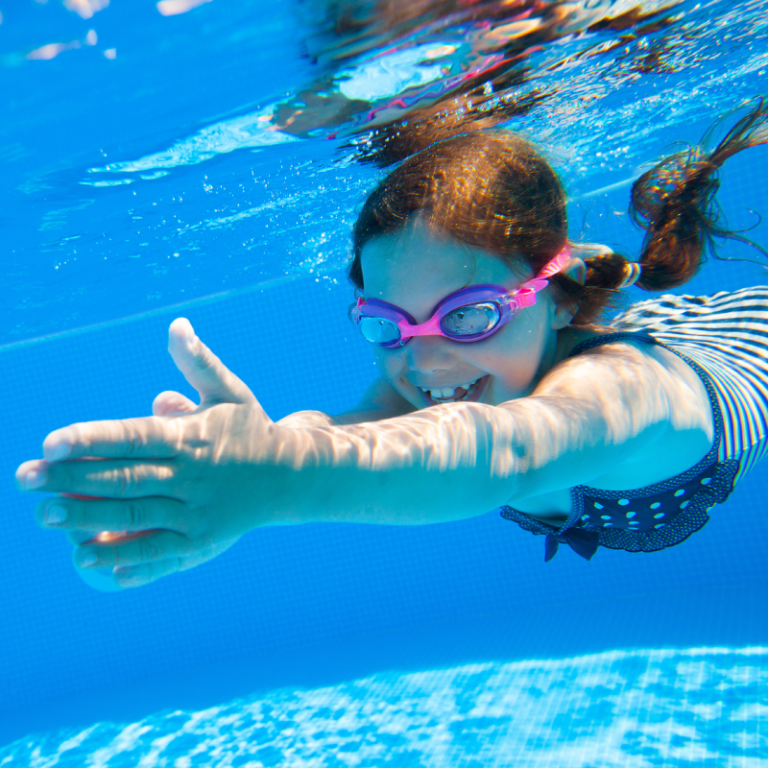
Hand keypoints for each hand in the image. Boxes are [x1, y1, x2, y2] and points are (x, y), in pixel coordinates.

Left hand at [16, 318, 287, 588]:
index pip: (134, 437)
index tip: (49, 444)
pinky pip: (162, 555)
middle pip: (124, 478)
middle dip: (72, 480)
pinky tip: (92, 564)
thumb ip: (198, 363)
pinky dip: (127, 561)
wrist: (291, 476)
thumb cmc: (250, 430)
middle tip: (25, 481)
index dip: (91, 440)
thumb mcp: (230, 392)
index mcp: (191, 437)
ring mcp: (196, 513)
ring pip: (136, 517)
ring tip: (44, 516)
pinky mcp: (202, 542)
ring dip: (87, 520)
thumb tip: (176, 324)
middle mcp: (191, 476)